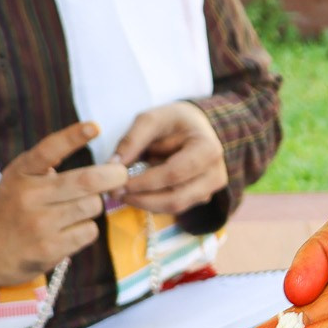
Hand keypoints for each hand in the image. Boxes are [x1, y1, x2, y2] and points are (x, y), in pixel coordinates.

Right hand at [0, 122, 129, 287]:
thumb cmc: (10, 208)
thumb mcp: (17, 179)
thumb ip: (44, 167)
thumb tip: (93, 164)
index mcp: (21, 173)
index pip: (49, 149)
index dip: (73, 137)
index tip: (94, 127)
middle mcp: (30, 196)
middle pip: (85, 182)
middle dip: (111, 176)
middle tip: (120, 174)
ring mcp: (41, 224)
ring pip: (92, 206)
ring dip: (95, 205)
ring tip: (81, 208)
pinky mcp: (51, 248)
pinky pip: (89, 231)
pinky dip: (87, 228)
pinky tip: (72, 230)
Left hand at [111, 101, 227, 215]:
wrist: (196, 127)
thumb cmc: (174, 121)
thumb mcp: (152, 119)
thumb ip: (132, 140)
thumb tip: (113, 166)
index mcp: (207, 150)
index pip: (174, 174)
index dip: (145, 182)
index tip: (119, 184)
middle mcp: (214, 175)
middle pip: (176, 198)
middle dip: (143, 199)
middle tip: (116, 194)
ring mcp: (209, 190)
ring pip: (174, 208)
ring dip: (145, 203)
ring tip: (122, 193)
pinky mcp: (200, 199)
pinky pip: (174, 207)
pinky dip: (152, 202)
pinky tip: (136, 193)